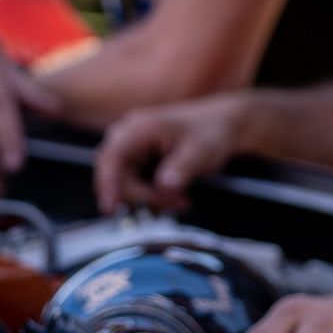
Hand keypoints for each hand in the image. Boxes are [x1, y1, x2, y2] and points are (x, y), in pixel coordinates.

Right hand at [94, 93, 251, 212]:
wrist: (224, 124)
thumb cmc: (213, 131)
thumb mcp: (202, 150)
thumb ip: (183, 167)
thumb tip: (165, 184)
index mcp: (140, 127)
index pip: (112, 157)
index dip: (108, 183)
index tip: (111, 207)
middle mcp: (129, 134)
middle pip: (114, 173)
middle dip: (140, 195)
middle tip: (173, 204)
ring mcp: (132, 146)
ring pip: (124, 181)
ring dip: (148, 197)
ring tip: (180, 200)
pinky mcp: (139, 158)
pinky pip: (134, 183)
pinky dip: (151, 194)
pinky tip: (174, 196)